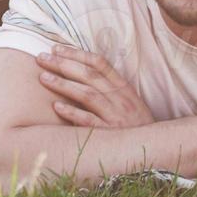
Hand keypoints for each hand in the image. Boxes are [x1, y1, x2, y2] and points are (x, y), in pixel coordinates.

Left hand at [36, 45, 153, 128]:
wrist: (155, 148)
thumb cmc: (136, 125)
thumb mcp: (128, 101)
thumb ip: (109, 87)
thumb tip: (80, 73)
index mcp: (123, 86)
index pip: (99, 62)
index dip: (76, 53)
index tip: (56, 48)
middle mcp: (120, 98)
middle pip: (89, 75)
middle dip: (63, 64)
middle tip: (41, 57)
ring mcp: (116, 115)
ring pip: (87, 94)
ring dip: (64, 84)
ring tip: (43, 77)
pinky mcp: (111, 134)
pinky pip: (89, 121)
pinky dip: (73, 113)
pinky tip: (56, 107)